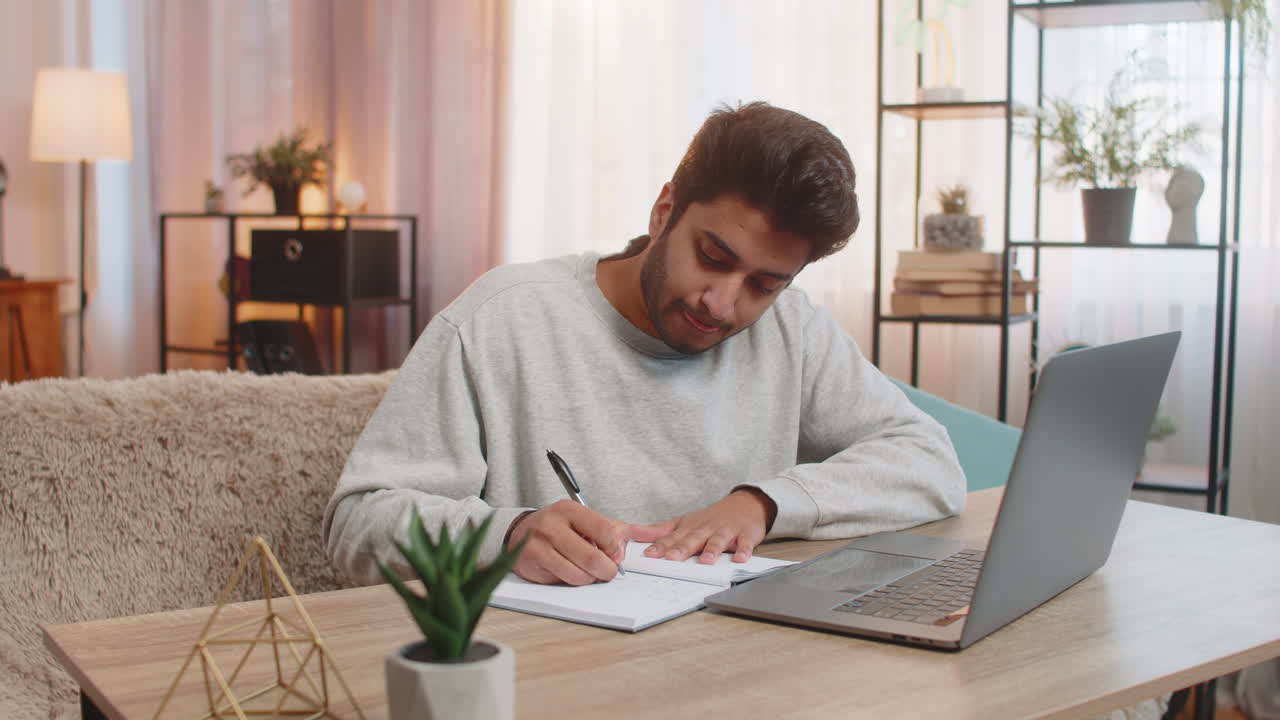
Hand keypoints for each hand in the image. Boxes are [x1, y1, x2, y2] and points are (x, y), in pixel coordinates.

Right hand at [505, 500, 629, 584]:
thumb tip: (642, 540)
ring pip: (579, 574)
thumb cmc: (559, 528)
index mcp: (569, 510)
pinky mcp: (533, 564)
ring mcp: (540, 546)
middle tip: (608, 571)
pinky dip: (574, 581)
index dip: (614, 547)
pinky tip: (571, 572)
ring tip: (589, 571)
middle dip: (607, 570)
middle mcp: (552, 526)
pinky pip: (564, 581)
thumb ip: (614, 529)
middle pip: (592, 557)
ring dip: (590, 579)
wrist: (520, 534)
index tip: (615, 553)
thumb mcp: (584, 520)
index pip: (603, 529)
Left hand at [631, 488, 776, 564]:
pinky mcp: (745, 535)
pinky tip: (740, 558)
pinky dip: (743, 551)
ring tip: (706, 561)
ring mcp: (726, 531)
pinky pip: (745, 544)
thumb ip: (660, 532)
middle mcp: (706, 529)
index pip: (673, 538)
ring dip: (712, 550)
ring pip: (718, 541)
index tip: (649, 555)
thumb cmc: (710, 519)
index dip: (661, 546)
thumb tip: (633, 534)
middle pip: (693, 539)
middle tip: (672, 558)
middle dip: (682, 549)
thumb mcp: (683, 522)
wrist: (744, 505)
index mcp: (690, 528)